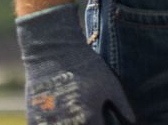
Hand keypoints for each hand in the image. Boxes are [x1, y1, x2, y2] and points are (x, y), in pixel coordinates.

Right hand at [17, 2, 135, 124]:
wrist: (53, 50)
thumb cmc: (85, 64)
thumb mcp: (109, 83)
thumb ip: (121, 105)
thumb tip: (132, 120)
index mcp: (90, 117)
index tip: (102, 121)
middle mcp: (71, 123)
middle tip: (89, 119)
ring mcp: (50, 122)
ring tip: (75, 117)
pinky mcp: (35, 118)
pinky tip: (59, 120)